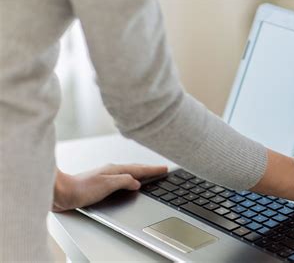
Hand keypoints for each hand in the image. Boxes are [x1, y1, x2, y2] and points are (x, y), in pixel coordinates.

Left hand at [53, 164, 167, 211]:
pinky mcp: (101, 183)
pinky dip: (131, 177)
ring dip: (141, 172)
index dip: (153, 170)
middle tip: (161, 169)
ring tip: (149, 173)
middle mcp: (111, 171)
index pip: (139, 169)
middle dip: (149, 169)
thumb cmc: (80, 189)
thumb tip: (136, 182)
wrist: (61, 192)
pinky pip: (122, 178)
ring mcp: (106, 176)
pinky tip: (129, 182)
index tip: (164, 168)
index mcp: (115, 170)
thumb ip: (124, 181)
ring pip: (129, 172)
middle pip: (135, 168)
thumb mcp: (107, 185)